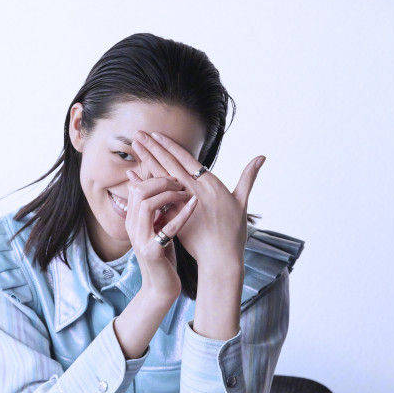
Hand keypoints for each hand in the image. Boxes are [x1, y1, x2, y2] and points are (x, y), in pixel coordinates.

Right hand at [123, 173, 197, 303]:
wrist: (160, 288)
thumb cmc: (162, 257)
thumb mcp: (156, 230)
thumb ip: (155, 211)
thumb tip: (159, 188)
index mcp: (132, 221)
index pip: (137, 189)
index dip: (155, 179)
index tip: (174, 179)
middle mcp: (132, 228)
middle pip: (139, 192)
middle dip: (162, 183)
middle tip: (181, 184)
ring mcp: (140, 240)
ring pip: (148, 205)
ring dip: (169, 195)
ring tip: (186, 194)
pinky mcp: (153, 252)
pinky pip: (168, 227)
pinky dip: (183, 214)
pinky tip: (195, 204)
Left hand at [131, 130, 264, 268]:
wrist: (222, 258)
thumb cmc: (233, 232)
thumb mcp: (242, 201)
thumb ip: (248, 177)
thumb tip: (261, 157)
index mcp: (211, 183)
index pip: (186, 158)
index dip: (170, 145)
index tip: (156, 134)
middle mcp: (197, 189)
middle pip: (170, 163)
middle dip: (153, 147)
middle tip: (138, 134)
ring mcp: (184, 203)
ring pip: (161, 176)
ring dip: (147, 160)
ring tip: (135, 147)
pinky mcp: (174, 216)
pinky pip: (154, 196)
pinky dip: (144, 185)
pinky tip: (132, 175)